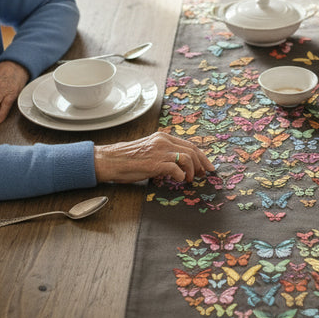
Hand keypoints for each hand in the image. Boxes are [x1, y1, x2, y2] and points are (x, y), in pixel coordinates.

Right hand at [94, 132, 213, 182]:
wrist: (111, 160)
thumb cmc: (128, 158)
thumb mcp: (149, 150)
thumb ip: (164, 152)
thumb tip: (180, 164)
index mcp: (162, 137)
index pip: (189, 144)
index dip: (201, 156)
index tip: (207, 166)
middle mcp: (163, 141)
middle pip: (192, 150)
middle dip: (202, 163)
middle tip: (205, 174)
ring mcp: (159, 151)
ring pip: (187, 158)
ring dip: (192, 170)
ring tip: (190, 179)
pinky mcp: (155, 163)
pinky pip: (176, 168)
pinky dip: (181, 175)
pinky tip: (179, 180)